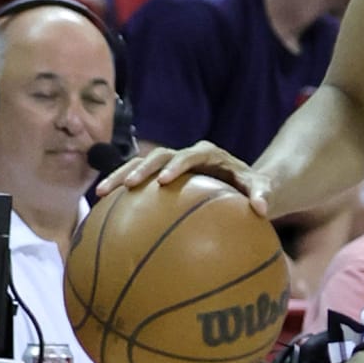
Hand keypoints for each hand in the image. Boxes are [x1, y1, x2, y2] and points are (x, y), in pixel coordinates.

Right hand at [96, 140, 272, 217]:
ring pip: (139, 163)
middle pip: (158, 155)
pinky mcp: (160, 175)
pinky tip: (102, 209)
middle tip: (128, 185)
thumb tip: (263, 209)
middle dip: (141, 168)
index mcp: (208, 153)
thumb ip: (263, 194)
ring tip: (100, 194)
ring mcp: (170, 164)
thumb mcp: (262, 188)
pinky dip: (120, 190)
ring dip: (119, 175)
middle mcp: (186, 155)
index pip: (189, 155)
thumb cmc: (252, 187)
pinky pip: (137, 179)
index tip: (164, 181)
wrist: (241, 183)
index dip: (176, 165)